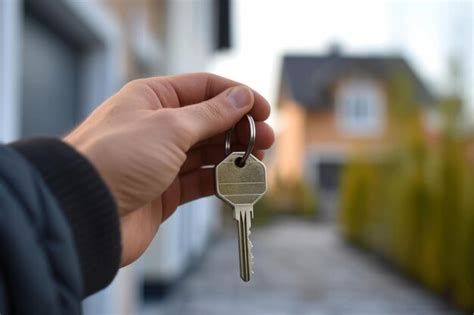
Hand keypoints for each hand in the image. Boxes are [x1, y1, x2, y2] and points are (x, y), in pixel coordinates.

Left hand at [64, 73, 273, 265]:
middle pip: (209, 121)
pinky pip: (200, 181)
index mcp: (152, 98)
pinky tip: (239, 181)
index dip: (236, 96)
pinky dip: (221, 180)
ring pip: (207, 152)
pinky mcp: (164, 191)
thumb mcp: (169, 126)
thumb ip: (210, 114)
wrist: (84, 213)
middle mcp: (157, 126)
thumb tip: (240, 98)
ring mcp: (161, 160)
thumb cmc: (117, 158)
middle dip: (239, 129)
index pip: (204, 88)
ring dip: (234, 155)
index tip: (263, 110)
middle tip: (266, 140)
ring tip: (257, 161)